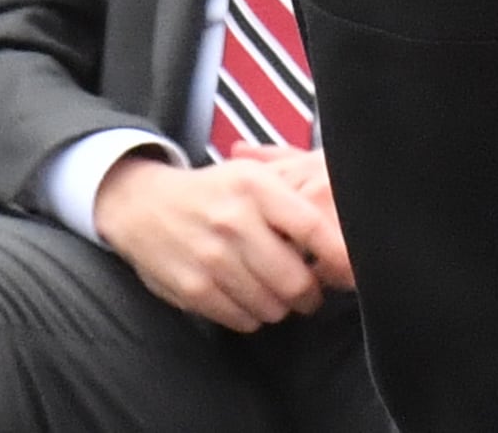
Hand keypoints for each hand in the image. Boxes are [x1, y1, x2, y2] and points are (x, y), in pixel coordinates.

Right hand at [92, 152, 350, 331]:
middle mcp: (235, 220)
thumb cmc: (214, 192)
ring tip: (274, 293)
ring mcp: (212, 257)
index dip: (338, 256)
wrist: (144, 205)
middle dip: (309, 294)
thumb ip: (294, 201)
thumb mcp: (253, 176)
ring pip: (271, 305)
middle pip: (295, 280)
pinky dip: (252, 317)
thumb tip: (342, 238)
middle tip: (307, 292)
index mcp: (256, 186)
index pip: (312, 227)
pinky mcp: (193, 288)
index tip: (352, 272)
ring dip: (280, 307)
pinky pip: (242, 319)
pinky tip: (246, 298)